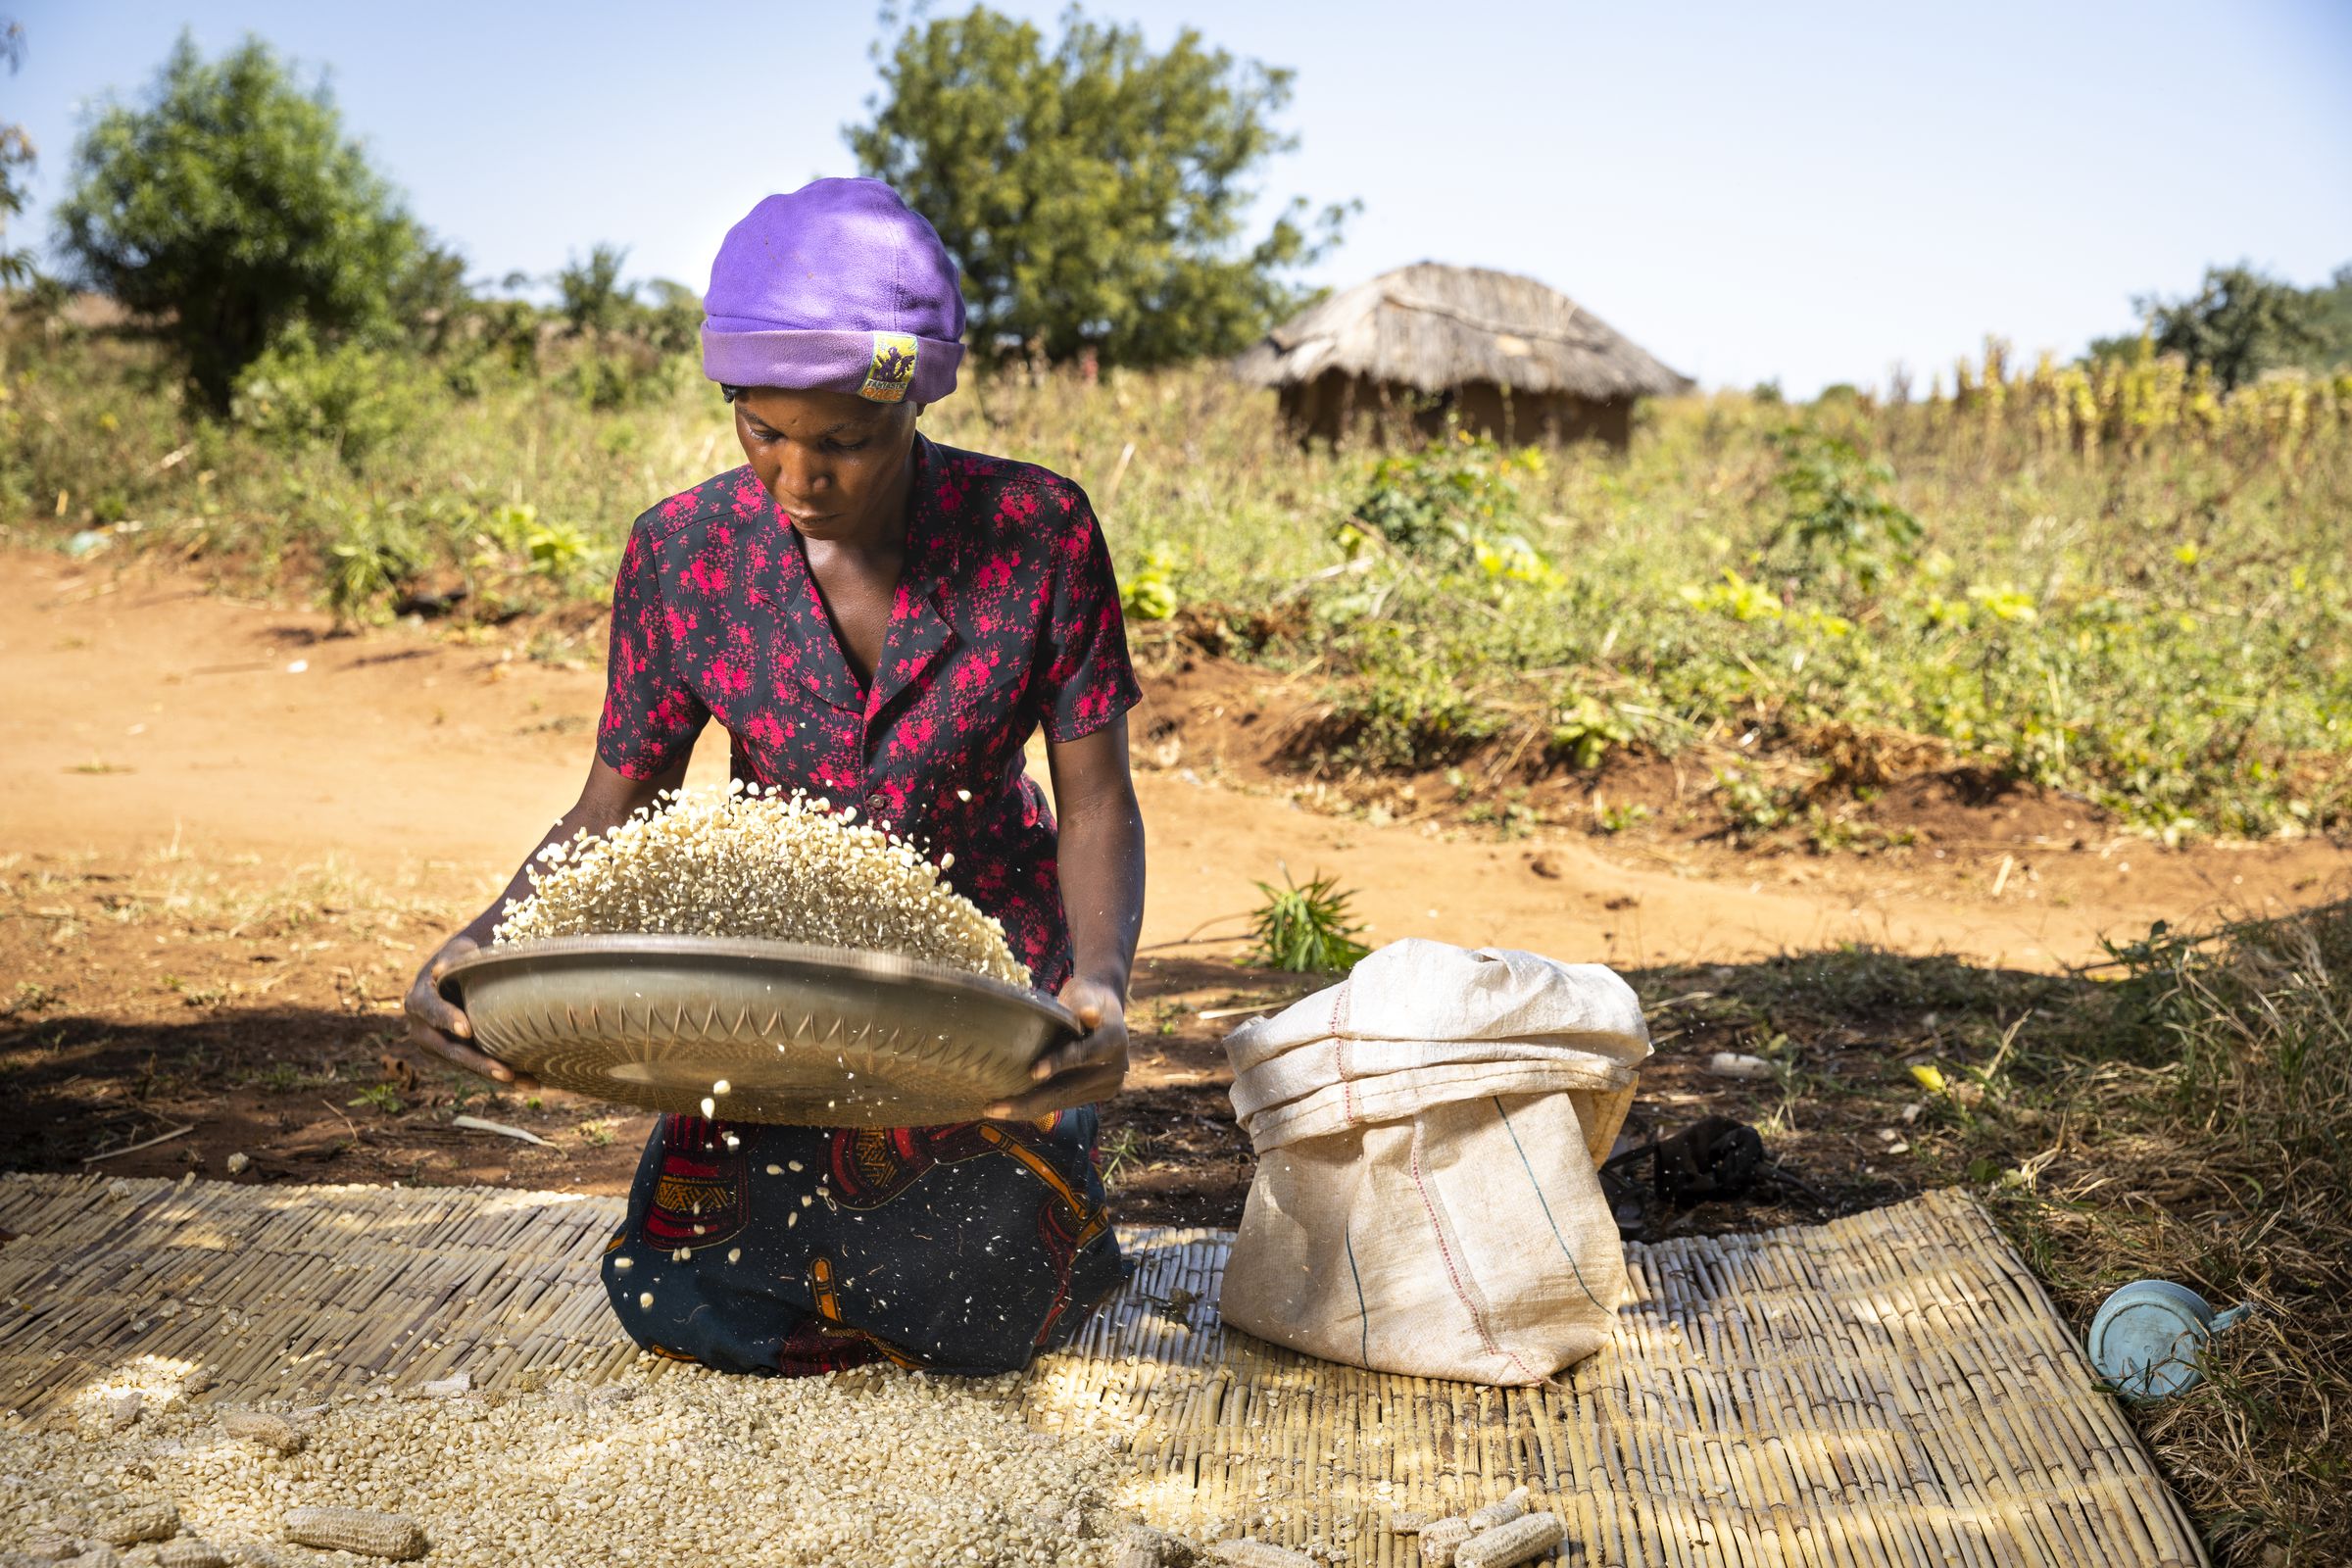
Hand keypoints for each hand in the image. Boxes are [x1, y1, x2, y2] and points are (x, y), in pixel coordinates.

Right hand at [403, 930, 538, 1088]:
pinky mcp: (454, 1056)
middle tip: (506, 1073)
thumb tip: (439, 970)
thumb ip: (454, 958)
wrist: (455, 976)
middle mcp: (422, 1029)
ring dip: (496, 1075)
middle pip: (450, 1049)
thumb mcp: (457, 952)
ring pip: (466, 1064)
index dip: (447, 1019)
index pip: (431, 1010)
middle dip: (479, 1062)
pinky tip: (530, 1082)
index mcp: (419, 1000)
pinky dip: (502, 1074)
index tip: (466, 1030)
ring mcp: (437, 1047)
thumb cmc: (460, 958)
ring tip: (528, 1083)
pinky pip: (476, 1067)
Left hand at [986, 975, 1127, 1119]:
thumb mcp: (1084, 993)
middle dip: (1028, 1102)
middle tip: (993, 1108)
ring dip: (1027, 1108)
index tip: (1033, 1072)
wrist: (1102, 1010)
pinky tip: (1011, 1107)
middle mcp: (1116, 1069)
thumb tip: (1089, 1013)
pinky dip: (1038, 1105)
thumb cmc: (1085, 997)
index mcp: (1115, 1040)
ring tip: (994, 1109)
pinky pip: (1064, 1103)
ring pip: (1062, 1102)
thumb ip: (1084, 1002)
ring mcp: (1107, 1086)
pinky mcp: (1097, 1095)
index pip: (1084, 1055)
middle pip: (1067, 1090)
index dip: (1058, 1063)